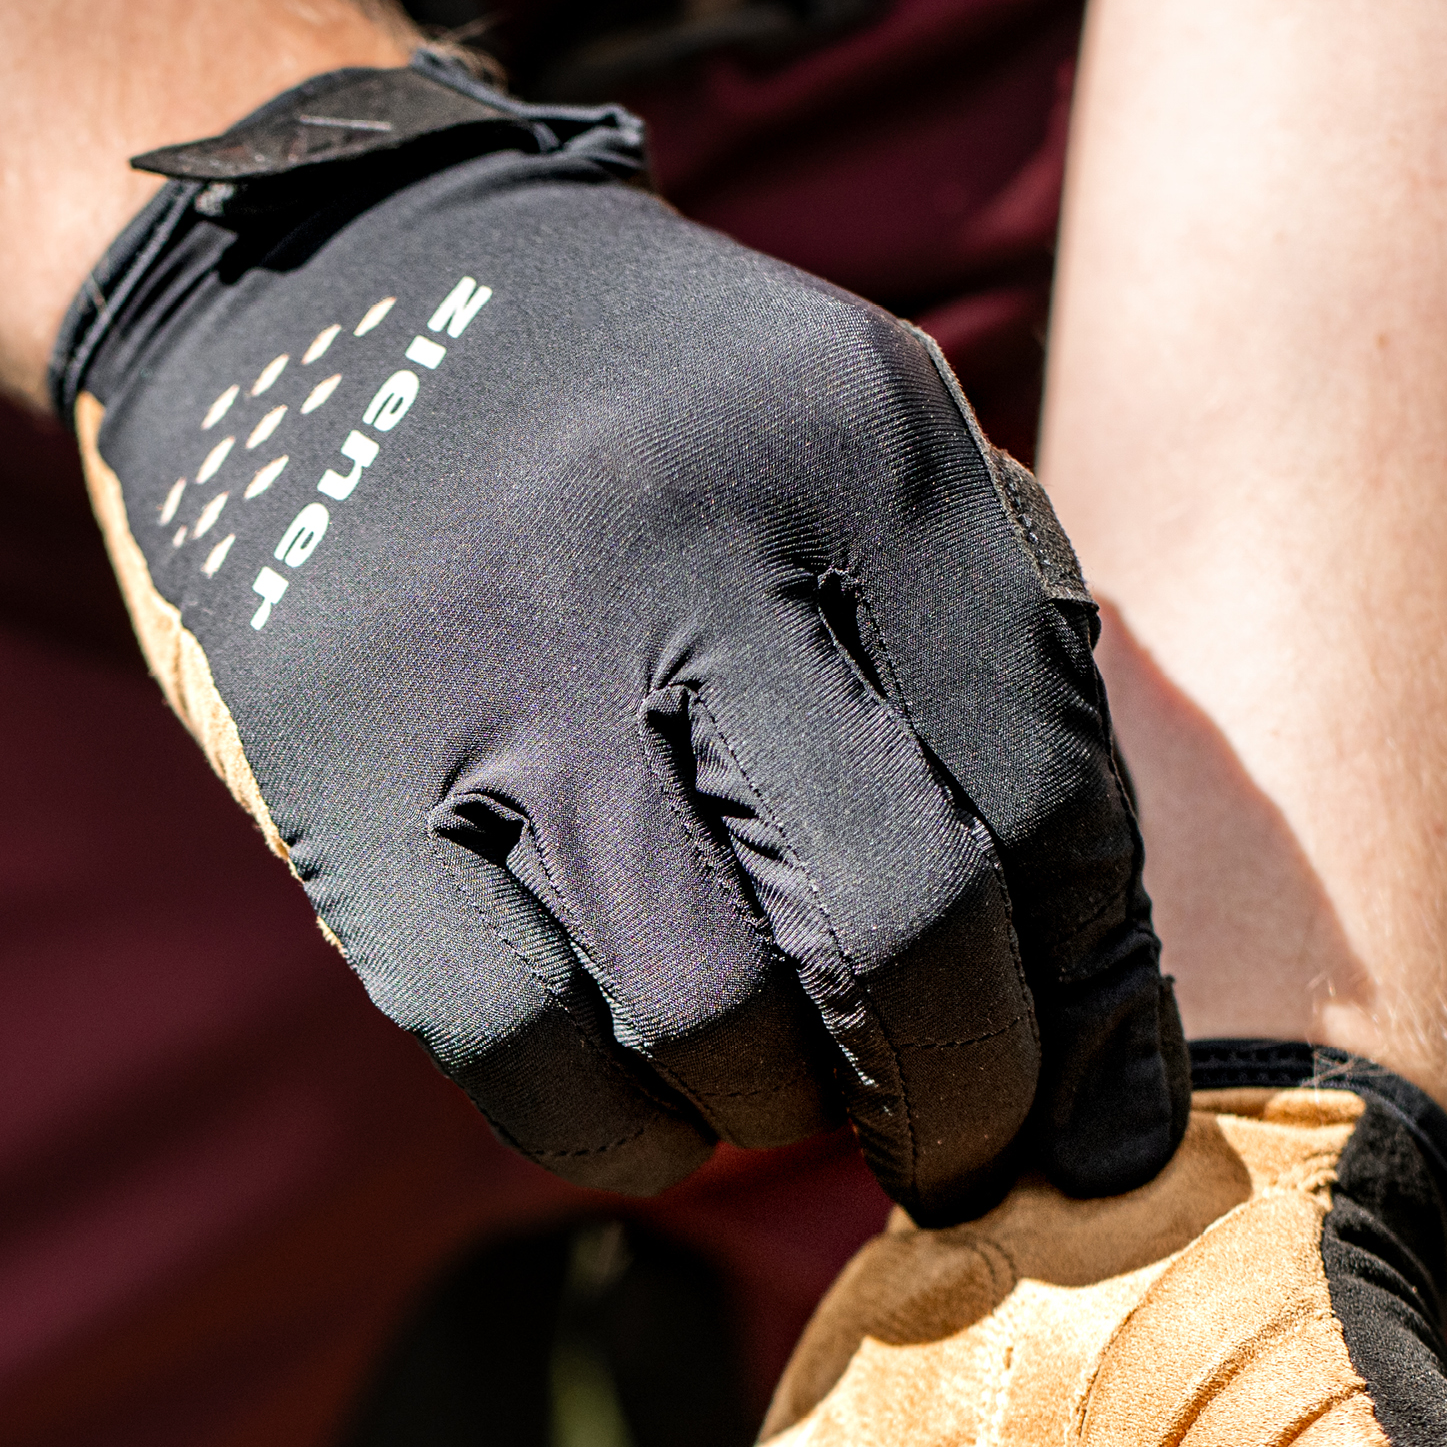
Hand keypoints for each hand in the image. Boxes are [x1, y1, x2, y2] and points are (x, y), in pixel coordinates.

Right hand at [52, 58, 1183, 1221]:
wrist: (341, 293)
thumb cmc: (669, 441)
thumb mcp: (863, 459)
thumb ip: (999, 686)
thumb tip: (1106, 1049)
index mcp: (860, 452)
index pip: (1045, 792)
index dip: (1093, 1000)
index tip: (1094, 1116)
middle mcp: (682, 545)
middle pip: (894, 918)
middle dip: (961, 1094)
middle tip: (961, 1152)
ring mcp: (495, 666)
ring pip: (705, 1011)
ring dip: (778, 1115)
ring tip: (789, 1097)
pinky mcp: (340, 772)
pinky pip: (513, 1042)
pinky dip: (611, 1129)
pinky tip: (650, 1112)